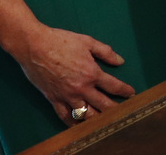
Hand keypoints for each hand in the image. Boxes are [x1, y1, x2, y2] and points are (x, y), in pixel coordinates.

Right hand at [13, 24, 133, 125]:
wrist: (35, 46)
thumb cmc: (61, 41)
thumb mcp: (87, 41)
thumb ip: (105, 52)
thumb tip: (120, 61)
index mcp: (91, 73)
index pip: (113, 86)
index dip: (125, 91)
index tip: (131, 93)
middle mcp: (81, 88)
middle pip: (104, 105)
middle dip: (116, 109)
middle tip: (123, 112)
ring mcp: (67, 96)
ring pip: (87, 115)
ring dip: (98, 119)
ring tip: (105, 121)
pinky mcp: (54, 100)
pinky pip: (66, 117)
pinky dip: (74, 123)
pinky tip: (80, 125)